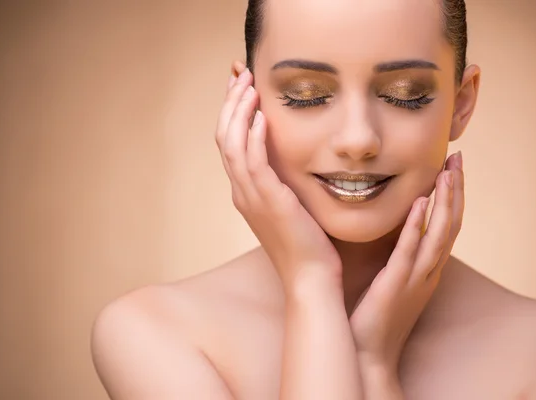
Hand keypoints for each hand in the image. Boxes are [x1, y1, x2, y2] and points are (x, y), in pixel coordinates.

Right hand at [215, 64, 342, 289]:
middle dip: (230, 104)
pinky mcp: (269, 202)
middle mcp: (243, 192)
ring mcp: (252, 197)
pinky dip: (254, 136)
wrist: (311, 278)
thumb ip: (285, 184)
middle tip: (239, 75)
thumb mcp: (292, 207)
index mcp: (247, 192)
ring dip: (239, 112)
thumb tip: (293, 162)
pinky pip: (254, 163)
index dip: (232, 113)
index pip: (231, 144)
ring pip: (233, 145)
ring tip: (248, 85)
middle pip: (224, 138)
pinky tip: (262, 117)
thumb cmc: (308, 246)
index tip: (240, 87)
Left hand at [349, 152, 463, 374]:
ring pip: (439, 234)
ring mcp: (416, 277)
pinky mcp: (397, 283)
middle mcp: (429, 270)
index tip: (452, 167)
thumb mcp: (396, 279)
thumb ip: (401, 254)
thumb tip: (398, 226)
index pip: (447, 225)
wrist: (370, 352)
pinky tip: (420, 203)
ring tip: (447, 172)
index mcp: (428, 268)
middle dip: (456, 190)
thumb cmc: (378, 315)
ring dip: (445, 202)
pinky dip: (417, 226)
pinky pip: (410, 251)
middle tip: (458, 158)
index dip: (453, 196)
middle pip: (451, 224)